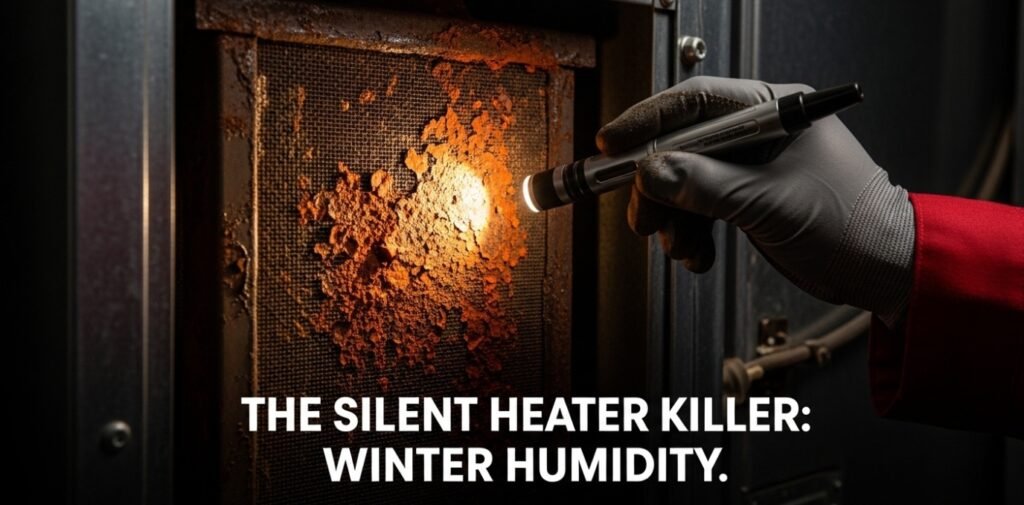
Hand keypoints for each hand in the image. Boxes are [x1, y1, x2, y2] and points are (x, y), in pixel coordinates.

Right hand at [597, 76, 914, 322]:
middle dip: (657, 185)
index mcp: (776, 110)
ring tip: (678, 246)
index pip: (697, 102)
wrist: (884, 269)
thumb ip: (704, 185)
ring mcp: (753, 166)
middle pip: (684, 146)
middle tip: (642, 214)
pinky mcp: (749, 198)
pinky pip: (702, 208)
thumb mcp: (767, 202)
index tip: (613, 144)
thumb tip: (650, 172)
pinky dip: (692, 233)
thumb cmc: (852, 223)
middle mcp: (760, 132)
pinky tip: (698, 254)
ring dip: (674, 218)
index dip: (648, 121)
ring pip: (687, 182)